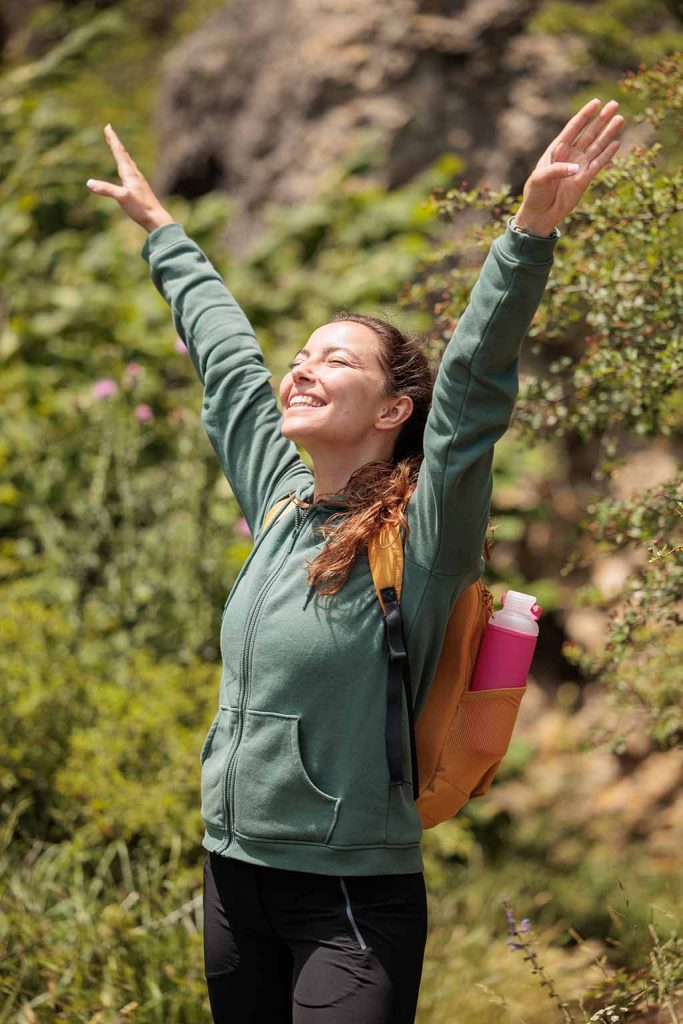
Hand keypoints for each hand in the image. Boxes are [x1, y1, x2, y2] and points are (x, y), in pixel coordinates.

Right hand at [86, 124, 174, 232]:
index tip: (108, 127)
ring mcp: (139, 181)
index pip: (119, 152)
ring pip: (129, 162)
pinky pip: (132, 171)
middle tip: (109, 131)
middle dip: (115, 142)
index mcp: (129, 173)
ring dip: (121, 153)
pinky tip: (129, 169)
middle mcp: (135, 174)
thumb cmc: (140, 208)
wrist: (157, 219)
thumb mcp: (121, 198)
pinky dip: (127, 164)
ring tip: (117, 147)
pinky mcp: (141, 188)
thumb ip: (106, 189)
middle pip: (123, 154)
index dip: (112, 140)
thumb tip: (89, 183)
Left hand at [514, 98, 623, 235]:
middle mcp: (570, 155)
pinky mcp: (585, 180)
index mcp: (557, 149)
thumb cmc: (535, 193)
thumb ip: (556, 170)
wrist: (539, 214)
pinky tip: (616, 144)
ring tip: (619, 119)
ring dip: (608, 133)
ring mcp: (579, 166)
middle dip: (601, 119)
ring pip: (597, 146)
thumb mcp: (539, 178)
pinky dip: (607, 155)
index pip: (573, 128)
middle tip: (614, 105)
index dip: (585, 115)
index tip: (597, 102)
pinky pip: (598, 165)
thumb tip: (575, 168)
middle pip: (589, 133)